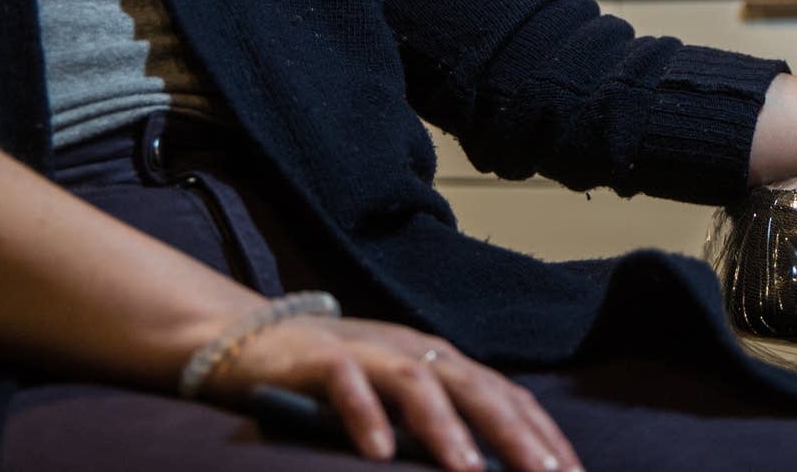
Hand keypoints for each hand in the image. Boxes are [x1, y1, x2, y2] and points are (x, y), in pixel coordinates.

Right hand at [211, 315, 580, 471]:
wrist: (253, 338)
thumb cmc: (336, 381)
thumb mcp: (398, 401)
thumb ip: (440, 425)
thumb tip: (488, 468)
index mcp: (441, 362)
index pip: (505, 395)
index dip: (542, 434)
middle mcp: (414, 351)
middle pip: (475, 388)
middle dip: (515, 436)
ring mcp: (369, 351)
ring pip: (417, 383)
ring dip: (445, 430)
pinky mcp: (319, 358)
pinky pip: (346, 384)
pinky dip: (365, 416)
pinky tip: (379, 454)